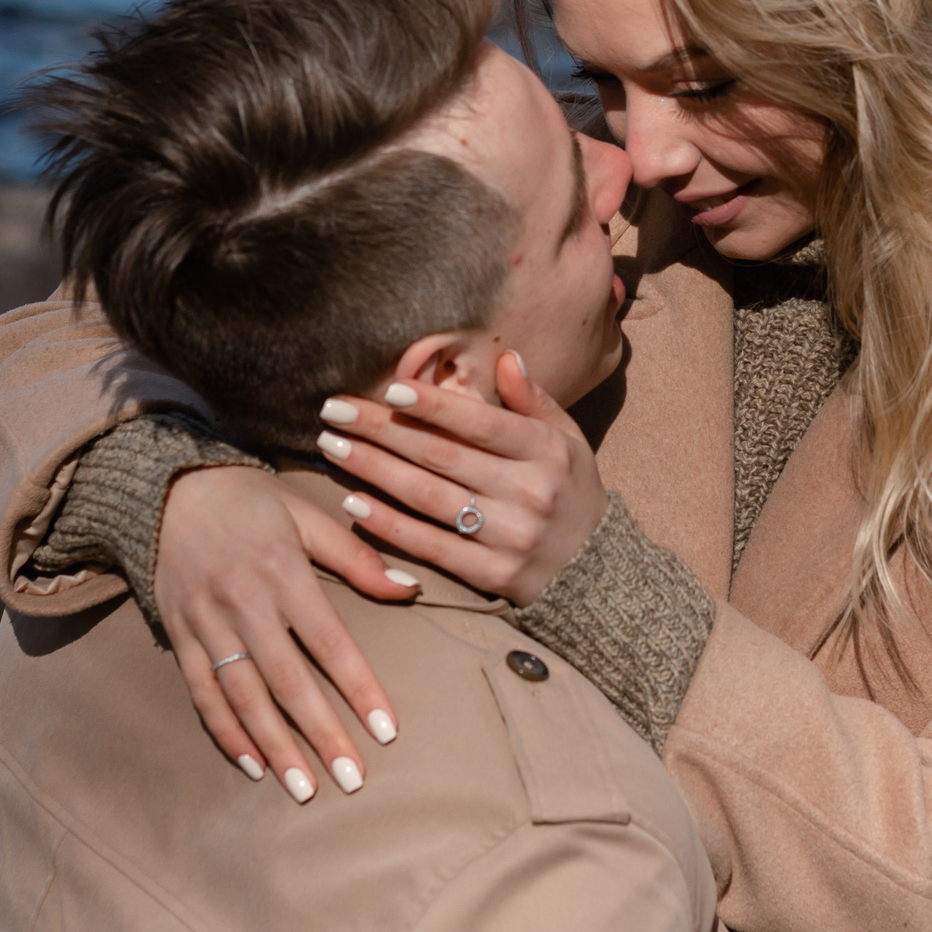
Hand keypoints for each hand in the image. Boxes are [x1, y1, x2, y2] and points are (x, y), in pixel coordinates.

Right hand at [156, 466, 418, 800]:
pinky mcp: (179, 635)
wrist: (165, 487)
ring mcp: (206, 622)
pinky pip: (202, 692)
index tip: (387, 730)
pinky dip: (226, 731)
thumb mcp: (306, 514)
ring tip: (304, 790)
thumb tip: (409, 588)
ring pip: (244, 696)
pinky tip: (254, 764)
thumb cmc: (249, 500)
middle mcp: (243, 602)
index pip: (329, 642)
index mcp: (282, 571)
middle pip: (287, 680)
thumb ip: (356, 557)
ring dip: (276, 746)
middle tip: (352, 779)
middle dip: (321, 734)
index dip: (359, 688)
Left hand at [313, 351, 608, 605]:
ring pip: (428, 498)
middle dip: (382, 431)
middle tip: (334, 412)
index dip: (434, 406)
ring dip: (375, 471)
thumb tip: (506, 358)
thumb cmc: (571, 492)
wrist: (598, 573)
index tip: (389, 391)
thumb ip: (534, 400)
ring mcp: (509, 536)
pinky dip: (389, 525)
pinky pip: (430, 545)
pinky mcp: (492, 574)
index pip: (481, 423)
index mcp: (545, 451)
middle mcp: (528, 491)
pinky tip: (355, 503)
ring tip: (333, 448)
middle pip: (442, 457)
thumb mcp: (567, 440)